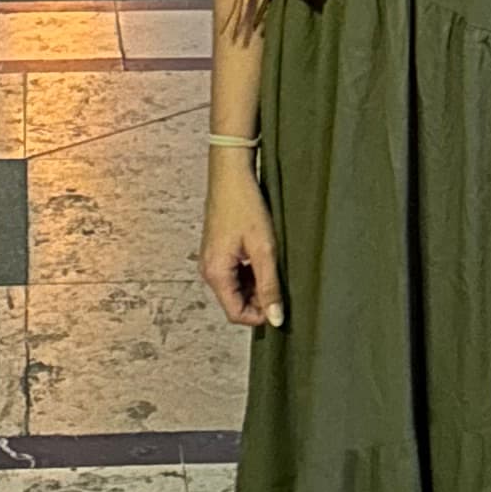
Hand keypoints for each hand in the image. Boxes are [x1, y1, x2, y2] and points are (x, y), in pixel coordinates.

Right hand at [199, 154, 284, 330]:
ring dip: (256, 286)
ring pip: (236, 289)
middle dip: (259, 300)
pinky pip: (233, 274)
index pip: (236, 314)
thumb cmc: (245, 205)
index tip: (281, 305)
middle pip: (235, 302)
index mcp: (216, 273)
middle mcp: (209, 271)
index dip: (260, 315)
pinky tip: (264, 258)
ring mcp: (211, 261)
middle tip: (281, 283)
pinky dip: (250, 273)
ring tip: (274, 266)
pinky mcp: (217, 251)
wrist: (231, 173)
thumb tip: (276, 318)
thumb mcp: (264, 248)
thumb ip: (269, 285)